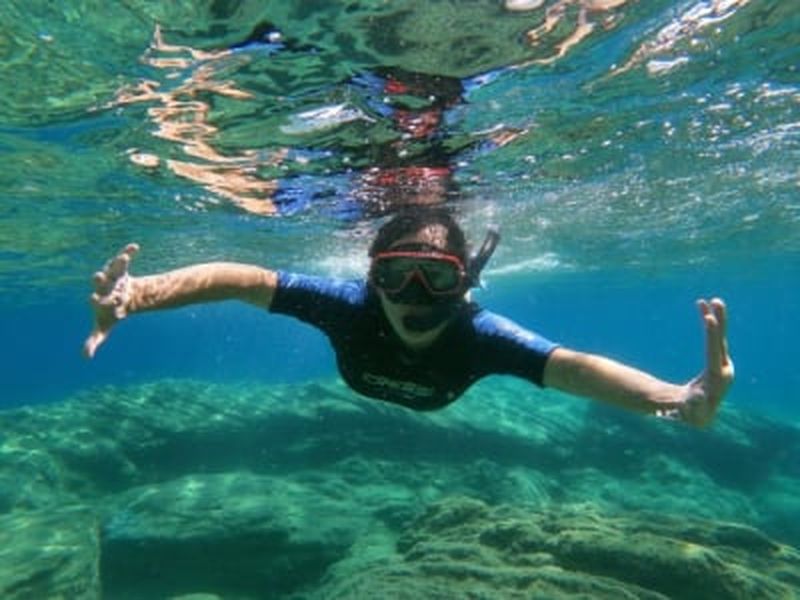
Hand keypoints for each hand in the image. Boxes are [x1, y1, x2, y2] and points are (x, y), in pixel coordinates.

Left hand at [83, 243, 138, 358]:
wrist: (119, 299)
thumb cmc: (110, 313)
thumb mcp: (104, 328)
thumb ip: (94, 340)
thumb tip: (85, 357)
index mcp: (99, 299)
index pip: (96, 299)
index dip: (95, 299)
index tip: (93, 299)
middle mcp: (103, 285)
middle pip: (100, 281)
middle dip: (100, 278)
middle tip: (98, 275)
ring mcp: (112, 276)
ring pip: (114, 268)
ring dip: (118, 262)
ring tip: (123, 257)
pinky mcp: (121, 269)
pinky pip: (125, 259)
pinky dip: (129, 251)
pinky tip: (135, 246)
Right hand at [659, 298, 733, 426]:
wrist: (698, 413)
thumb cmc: (691, 412)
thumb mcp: (691, 411)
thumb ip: (693, 405)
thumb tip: (697, 397)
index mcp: (717, 378)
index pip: (715, 352)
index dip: (712, 335)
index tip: (709, 319)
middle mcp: (724, 367)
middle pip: (720, 341)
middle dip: (718, 321)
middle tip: (715, 302)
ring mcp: (721, 361)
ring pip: (719, 336)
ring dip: (714, 318)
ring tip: (709, 301)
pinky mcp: (717, 357)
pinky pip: (714, 337)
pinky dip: (710, 323)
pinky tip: (705, 310)